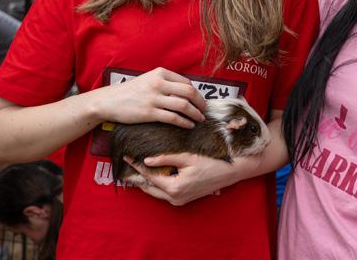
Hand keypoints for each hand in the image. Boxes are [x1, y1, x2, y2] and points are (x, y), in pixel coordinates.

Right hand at [94, 67, 206, 128]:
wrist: (109, 101)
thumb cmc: (130, 92)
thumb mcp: (148, 80)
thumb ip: (165, 82)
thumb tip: (185, 91)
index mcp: (160, 73)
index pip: (186, 82)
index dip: (197, 93)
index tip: (200, 101)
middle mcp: (158, 83)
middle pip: (189, 92)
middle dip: (200, 103)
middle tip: (204, 111)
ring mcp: (154, 98)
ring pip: (183, 105)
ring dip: (195, 114)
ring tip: (200, 119)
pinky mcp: (149, 112)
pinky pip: (173, 118)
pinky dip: (184, 122)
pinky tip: (189, 125)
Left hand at [125, 153, 239, 205]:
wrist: (230, 171)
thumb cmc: (210, 162)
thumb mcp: (186, 157)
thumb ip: (165, 159)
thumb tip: (146, 160)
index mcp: (174, 187)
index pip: (149, 176)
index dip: (137, 165)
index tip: (127, 156)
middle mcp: (175, 198)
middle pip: (149, 188)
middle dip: (137, 177)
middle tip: (126, 166)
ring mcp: (180, 201)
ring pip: (156, 192)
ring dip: (146, 182)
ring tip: (135, 170)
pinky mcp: (184, 199)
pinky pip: (165, 193)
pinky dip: (157, 184)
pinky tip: (152, 174)